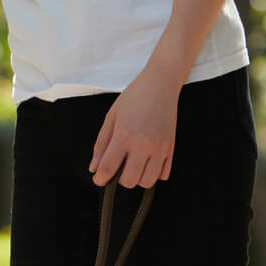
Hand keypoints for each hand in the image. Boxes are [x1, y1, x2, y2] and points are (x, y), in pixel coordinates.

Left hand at [89, 68, 182, 188]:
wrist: (160, 84)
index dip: (100, 179)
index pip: (108, 168)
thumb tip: (94, 168)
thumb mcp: (110, 118)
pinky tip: (147, 163)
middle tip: (117, 169)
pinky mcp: (171, 148)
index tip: (98, 179)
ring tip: (132, 166)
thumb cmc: (134, 98)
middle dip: (119, 180)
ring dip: (137, 178)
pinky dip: (153, 173)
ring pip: (148, 181)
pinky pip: (164, 174)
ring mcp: (160, 147)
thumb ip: (101, 144)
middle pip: (129, 180)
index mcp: (124, 135)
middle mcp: (143, 144)